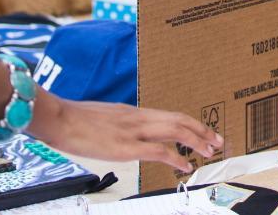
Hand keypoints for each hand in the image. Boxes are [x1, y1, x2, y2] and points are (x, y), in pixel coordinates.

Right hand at [27, 92, 222, 172]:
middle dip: (202, 130)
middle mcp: (138, 118)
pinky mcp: (125, 146)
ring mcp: (133, 131)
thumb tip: (128, 133)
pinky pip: (158, 151)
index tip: (204, 131)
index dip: (190, 123)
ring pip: (175, 130)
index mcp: (133, 112)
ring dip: (196, 141)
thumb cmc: (75, 120)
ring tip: (209, 152)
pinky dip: (176, 158)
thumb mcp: (104, 117)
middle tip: (218, 140)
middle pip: (179, 120)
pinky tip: (185, 166)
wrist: (58, 117)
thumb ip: (120, 124)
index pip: (169, 115)